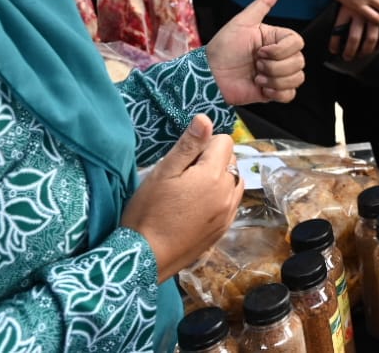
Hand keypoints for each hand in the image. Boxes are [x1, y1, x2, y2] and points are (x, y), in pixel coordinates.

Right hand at [120, 115, 242, 281]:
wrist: (145, 258)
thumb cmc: (148, 213)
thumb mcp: (163, 173)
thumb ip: (188, 145)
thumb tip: (205, 119)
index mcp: (214, 176)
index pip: (224, 141)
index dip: (204, 144)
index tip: (185, 159)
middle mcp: (228, 193)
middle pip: (229, 160)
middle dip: (211, 160)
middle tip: (183, 177)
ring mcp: (228, 213)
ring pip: (233, 180)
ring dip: (218, 179)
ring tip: (189, 192)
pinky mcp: (223, 229)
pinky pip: (230, 202)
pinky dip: (219, 197)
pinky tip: (196, 207)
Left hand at [205, 0, 305, 105]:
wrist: (209, 76)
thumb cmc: (223, 47)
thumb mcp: (242, 22)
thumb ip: (262, 3)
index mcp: (276, 39)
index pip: (298, 43)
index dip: (281, 50)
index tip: (260, 51)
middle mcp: (280, 57)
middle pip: (299, 62)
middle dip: (275, 66)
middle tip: (255, 64)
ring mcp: (277, 75)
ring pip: (296, 79)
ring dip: (275, 80)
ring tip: (256, 76)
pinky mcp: (273, 93)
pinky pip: (289, 95)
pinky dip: (277, 93)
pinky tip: (261, 87)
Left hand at [329, 2, 378, 61]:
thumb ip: (342, 3)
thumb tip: (336, 20)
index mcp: (347, 7)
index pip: (338, 30)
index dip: (335, 43)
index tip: (334, 50)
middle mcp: (361, 12)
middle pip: (354, 38)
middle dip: (350, 51)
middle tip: (347, 57)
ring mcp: (375, 14)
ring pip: (371, 39)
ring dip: (366, 50)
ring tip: (361, 56)